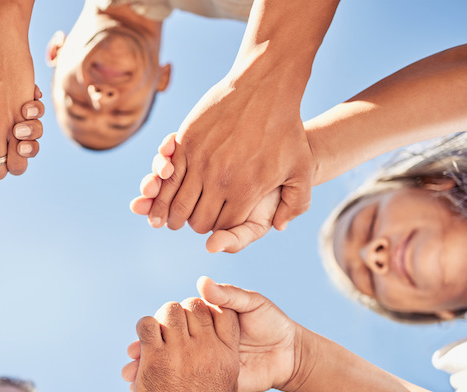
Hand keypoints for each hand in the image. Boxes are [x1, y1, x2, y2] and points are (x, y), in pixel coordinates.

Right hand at [124, 278, 300, 391]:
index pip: (175, 319)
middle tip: (132, 355)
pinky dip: (163, 387)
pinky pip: (183, 383)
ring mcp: (201, 360)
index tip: (146, 330)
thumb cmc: (272, 323)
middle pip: (165, 342)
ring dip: (148, 369)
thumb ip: (229, 296)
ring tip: (131, 376)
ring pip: (169, 364)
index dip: (159, 325)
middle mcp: (199, 338)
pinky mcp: (210, 379)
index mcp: (205, 318)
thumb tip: (202, 283)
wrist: (290, 355)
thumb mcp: (252, 305)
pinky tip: (146, 391)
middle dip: (146, 349)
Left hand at [130, 297, 239, 391]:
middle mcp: (207, 350)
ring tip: (156, 334)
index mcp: (227, 357)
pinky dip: (143, 328)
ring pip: (170, 311)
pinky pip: (148, 325)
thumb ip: (225, 378)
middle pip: (195, 306)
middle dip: (182, 313)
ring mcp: (181, 352)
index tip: (196, 321)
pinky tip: (143, 343)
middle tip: (171, 327)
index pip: (223, 313)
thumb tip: (224, 373)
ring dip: (161, 319)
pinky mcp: (156, 358)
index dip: (207, 311)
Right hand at [140, 74, 315, 243]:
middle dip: (195, 224)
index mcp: (245, 191)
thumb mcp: (303, 169)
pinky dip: (164, 190)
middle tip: (193, 220)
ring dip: (171, 212)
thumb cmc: (287, 130)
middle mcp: (220, 180)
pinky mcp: (186, 144)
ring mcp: (200, 162)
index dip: (219, 230)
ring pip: (177, 202)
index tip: (218, 223)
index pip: (223, 226)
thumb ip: (296, 203)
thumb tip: (278, 227)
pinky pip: (168, 177)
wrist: (264, 87)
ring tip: (170, 215)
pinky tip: (165, 193)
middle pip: (197, 220)